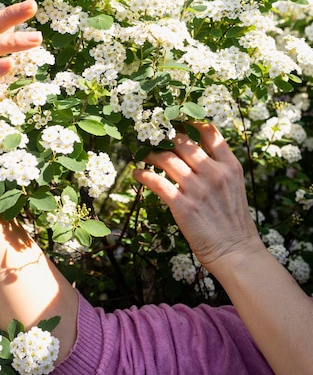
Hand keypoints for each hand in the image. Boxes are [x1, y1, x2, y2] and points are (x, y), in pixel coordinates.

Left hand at [133, 123, 261, 272]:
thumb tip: (197, 156)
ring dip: (151, 154)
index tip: (176, 122)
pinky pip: (156, 182)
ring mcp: (197, 188)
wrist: (236, 253)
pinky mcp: (182, 205)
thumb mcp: (235, 189)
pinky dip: (143, 175)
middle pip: (183, 141)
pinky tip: (138, 174)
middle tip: (153, 137)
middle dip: (165, 137)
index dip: (190, 123)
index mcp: (230, 167)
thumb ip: (219, 170)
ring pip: (166, 158)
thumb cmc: (234, 224)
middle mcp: (214, 173)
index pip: (210, 132)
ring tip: (143, 156)